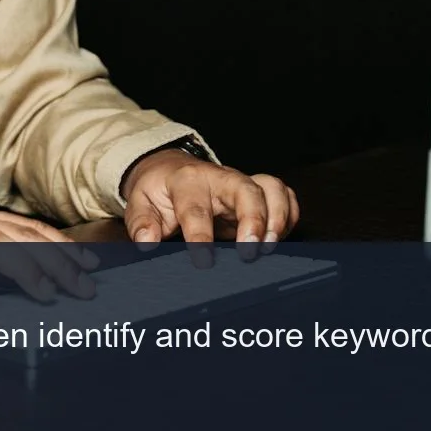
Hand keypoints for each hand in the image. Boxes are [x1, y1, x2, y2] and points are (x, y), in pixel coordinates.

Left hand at [121, 151, 299, 260]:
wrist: (170, 169)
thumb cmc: (158, 190)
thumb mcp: (140, 203)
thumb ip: (142, 223)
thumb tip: (147, 243)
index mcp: (187, 181)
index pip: (196, 208)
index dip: (200, 235)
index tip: (203, 260)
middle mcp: (220, 179)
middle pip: (245, 189)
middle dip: (253, 220)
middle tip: (250, 252)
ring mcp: (241, 183)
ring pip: (272, 187)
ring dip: (277, 217)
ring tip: (270, 247)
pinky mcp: (257, 191)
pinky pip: (284, 195)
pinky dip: (290, 214)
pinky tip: (280, 238)